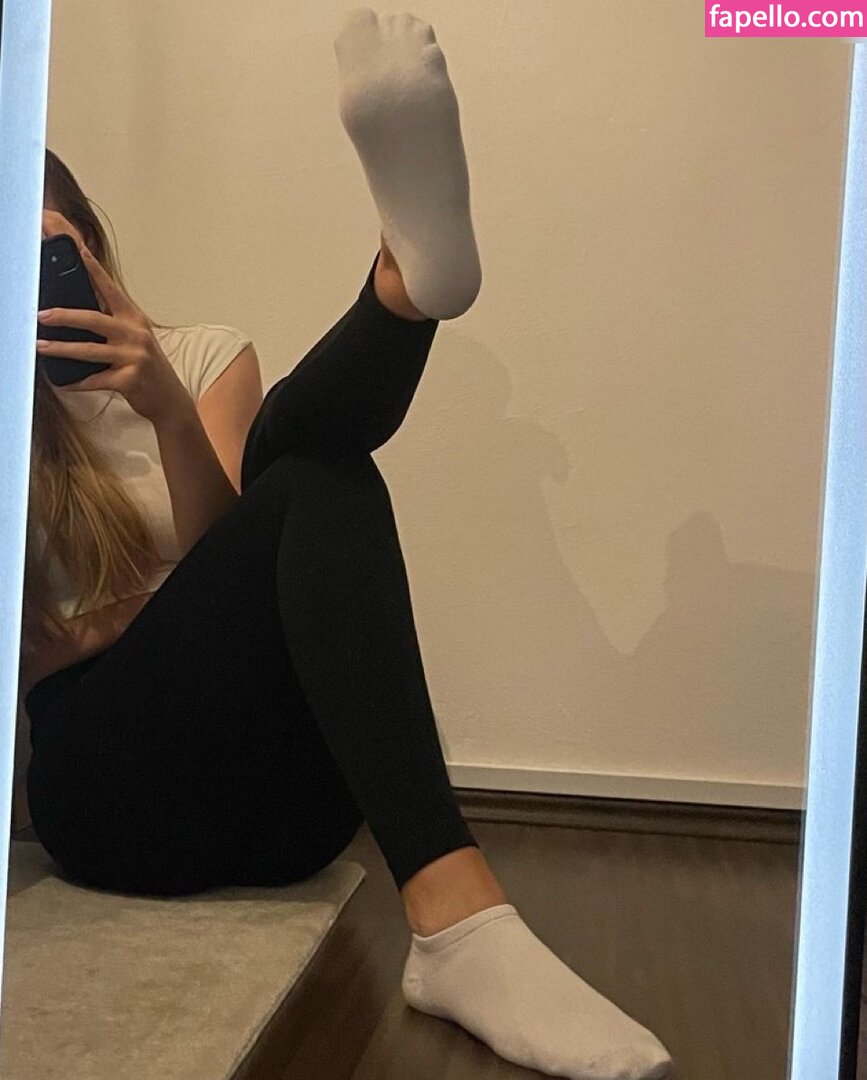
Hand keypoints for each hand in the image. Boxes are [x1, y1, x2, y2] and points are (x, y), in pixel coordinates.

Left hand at [36, 214, 191, 426]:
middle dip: (65, 316)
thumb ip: (112, 322)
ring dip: (61, 349)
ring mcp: (134, 358)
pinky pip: (96, 380)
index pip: (110, 288)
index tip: (76, 249)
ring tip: (41, 346)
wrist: (169, 398)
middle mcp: (136, 335)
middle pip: (94, 319)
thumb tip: (76, 309)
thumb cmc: (146, 366)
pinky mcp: (129, 381)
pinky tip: (64, 383)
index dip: (92, 268)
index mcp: (135, 319)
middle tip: (41, 314)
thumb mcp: (135, 338)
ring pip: (90, 351)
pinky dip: (77, 382)